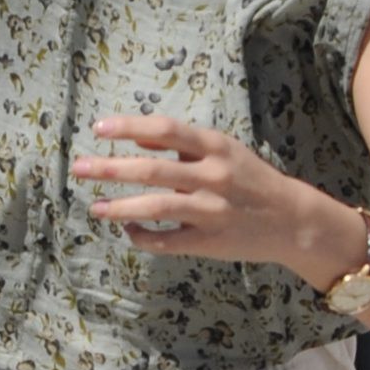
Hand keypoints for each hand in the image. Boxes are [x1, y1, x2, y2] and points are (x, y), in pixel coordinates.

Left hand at [74, 117, 365, 286]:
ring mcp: (209, 211)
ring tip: (94, 208)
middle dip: (110, 169)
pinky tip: (128, 230)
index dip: (129, 127)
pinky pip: (165, 241)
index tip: (98, 128)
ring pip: (154, 208)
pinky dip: (142, 236)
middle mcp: (211, 177)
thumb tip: (137, 138)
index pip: (165, 129)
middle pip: (151, 171)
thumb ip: (182, 145)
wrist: (291, 219)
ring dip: (119, 208)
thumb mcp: (222, 151)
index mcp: (215, 147)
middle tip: (78, 168)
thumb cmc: (250, 180)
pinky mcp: (208, 242)